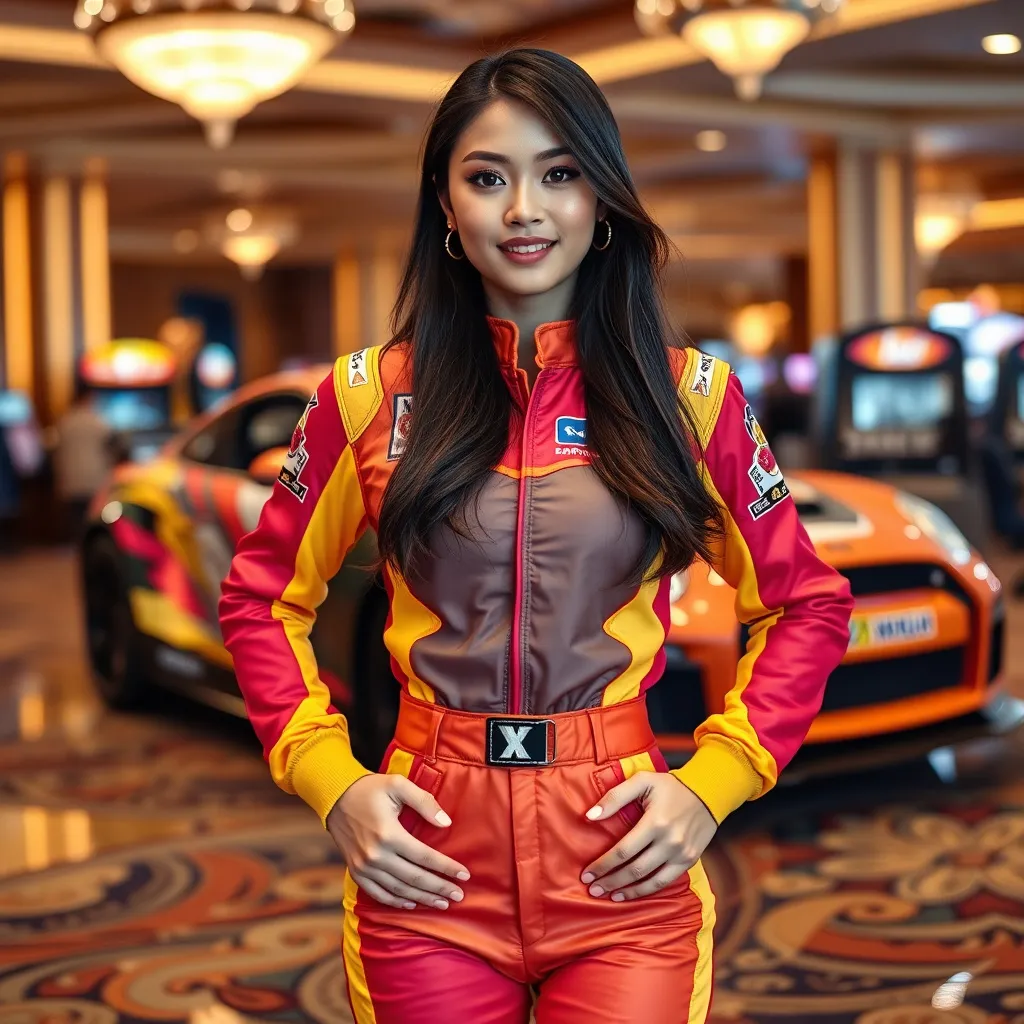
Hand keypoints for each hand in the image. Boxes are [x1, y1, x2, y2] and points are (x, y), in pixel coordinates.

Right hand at [326, 774, 470, 911]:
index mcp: (389, 834)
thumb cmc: (370, 788)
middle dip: (439, 888)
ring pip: (399, 890)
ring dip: (422, 898)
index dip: (446, 867)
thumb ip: (424, 802)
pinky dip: (396, 901)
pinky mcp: (355, 871)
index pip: (425, 857)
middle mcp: (376, 855)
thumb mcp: (398, 784)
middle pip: (414, 878)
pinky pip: (378, 893)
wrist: (335, 796)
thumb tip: (446, 822)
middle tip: (458, 896)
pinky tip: (412, 903)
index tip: (465, 875)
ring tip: (442, 903)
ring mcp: (364, 866)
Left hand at [581, 772, 716, 901]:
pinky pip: (666, 882)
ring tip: (609, 896)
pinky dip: (647, 890)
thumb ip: (615, 797)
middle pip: (634, 869)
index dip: (603, 865)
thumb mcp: (642, 781)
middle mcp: (670, 842)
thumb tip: (590, 816)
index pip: (623, 851)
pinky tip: (633, 892)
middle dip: (611, 881)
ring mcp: (682, 854)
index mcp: (655, 822)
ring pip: (650, 881)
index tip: (587, 874)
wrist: (708, 793)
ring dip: (628, 891)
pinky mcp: (689, 861)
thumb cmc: (670, 786)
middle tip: (593, 889)